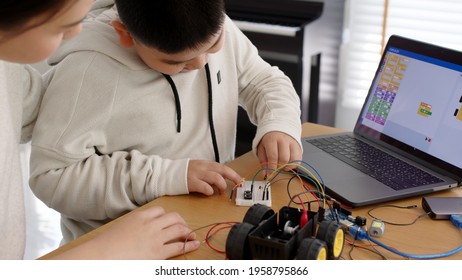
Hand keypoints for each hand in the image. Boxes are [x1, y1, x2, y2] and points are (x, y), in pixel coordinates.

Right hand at [55, 206, 199, 258]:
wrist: (102, 255)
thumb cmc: (107, 244)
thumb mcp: (123, 226)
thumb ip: (136, 224)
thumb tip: (142, 229)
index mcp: (140, 216)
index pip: (160, 210)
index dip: (167, 216)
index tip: (170, 221)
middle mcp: (151, 224)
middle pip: (174, 217)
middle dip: (181, 221)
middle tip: (184, 227)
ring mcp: (156, 238)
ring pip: (179, 229)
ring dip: (187, 231)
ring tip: (191, 235)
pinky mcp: (158, 253)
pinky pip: (179, 246)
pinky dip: (189, 245)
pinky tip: (195, 244)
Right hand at [187, 160, 241, 194]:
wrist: (166, 173)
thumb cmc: (183, 173)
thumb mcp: (198, 169)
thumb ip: (208, 173)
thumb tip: (221, 182)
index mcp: (205, 164)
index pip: (223, 167)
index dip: (233, 174)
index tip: (240, 181)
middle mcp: (203, 167)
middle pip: (223, 170)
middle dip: (233, 178)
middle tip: (238, 186)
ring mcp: (197, 174)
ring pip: (216, 178)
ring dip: (222, 186)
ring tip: (221, 192)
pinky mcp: (191, 182)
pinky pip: (205, 187)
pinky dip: (210, 191)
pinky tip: (209, 193)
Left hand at [256, 131, 301, 175]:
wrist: (279, 127)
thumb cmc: (269, 140)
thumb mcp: (262, 148)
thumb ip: (263, 161)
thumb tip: (266, 174)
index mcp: (272, 139)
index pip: (273, 156)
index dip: (272, 167)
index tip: (270, 174)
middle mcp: (284, 140)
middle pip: (284, 159)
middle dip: (279, 167)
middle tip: (275, 168)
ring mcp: (293, 143)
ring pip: (293, 160)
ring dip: (287, 166)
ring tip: (281, 165)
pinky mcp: (299, 146)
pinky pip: (298, 159)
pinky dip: (293, 165)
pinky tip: (287, 163)